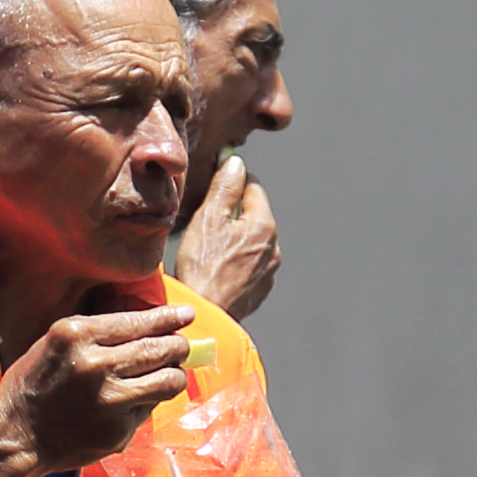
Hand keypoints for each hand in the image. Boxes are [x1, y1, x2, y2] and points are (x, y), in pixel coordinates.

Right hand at [0, 303, 195, 476]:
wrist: (16, 436)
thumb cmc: (33, 386)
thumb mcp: (55, 344)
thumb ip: (97, 335)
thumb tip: (148, 329)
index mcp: (76, 335)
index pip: (137, 322)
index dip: (168, 318)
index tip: (185, 315)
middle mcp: (96, 365)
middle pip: (160, 349)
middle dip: (178, 347)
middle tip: (181, 347)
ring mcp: (110, 400)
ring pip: (168, 381)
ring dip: (174, 375)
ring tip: (169, 374)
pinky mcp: (118, 430)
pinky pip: (148, 410)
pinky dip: (146, 404)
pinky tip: (129, 404)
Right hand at [179, 161, 278, 318]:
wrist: (204, 315)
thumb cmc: (202, 268)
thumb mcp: (208, 218)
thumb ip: (225, 186)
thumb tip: (235, 162)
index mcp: (264, 225)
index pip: (253, 186)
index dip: (231, 184)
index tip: (214, 189)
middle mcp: (274, 247)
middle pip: (254, 215)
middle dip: (232, 214)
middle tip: (205, 225)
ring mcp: (269, 271)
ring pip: (252, 241)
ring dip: (235, 239)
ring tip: (209, 251)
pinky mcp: (261, 289)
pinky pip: (250, 264)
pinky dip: (236, 261)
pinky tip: (217, 269)